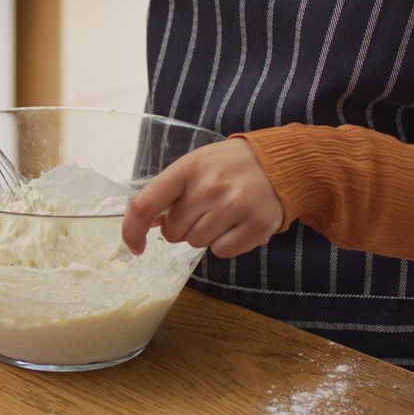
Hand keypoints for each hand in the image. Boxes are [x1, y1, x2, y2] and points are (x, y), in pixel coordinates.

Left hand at [122, 139, 284, 258]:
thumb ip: (168, 191)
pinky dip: (225, 244)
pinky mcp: (257, 226)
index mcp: (188, 169)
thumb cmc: (229, 166)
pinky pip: (221, 252)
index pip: (145, 205)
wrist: (281, 162)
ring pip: (196, 243)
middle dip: (181, 226)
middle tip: (201, 209)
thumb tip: (144, 223)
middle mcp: (210, 187)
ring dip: (204, 235)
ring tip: (222, 213)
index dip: (133, 230)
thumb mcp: (195, 165)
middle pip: (172, 232)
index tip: (135, 245)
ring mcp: (235, 207)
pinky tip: (237, 224)